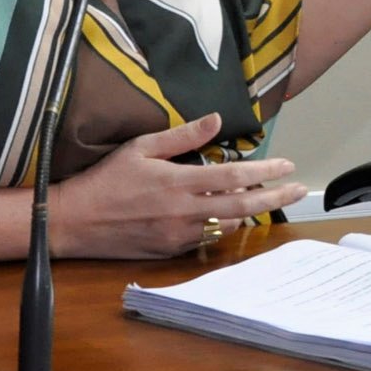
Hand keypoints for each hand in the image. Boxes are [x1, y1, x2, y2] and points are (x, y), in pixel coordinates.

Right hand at [48, 113, 305, 259]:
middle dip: (275, 197)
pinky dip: (221, 225)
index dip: (266, 172)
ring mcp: (179, 234)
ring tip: (262, 200)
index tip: (287, 165)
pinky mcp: (171, 250)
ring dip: (248, 213)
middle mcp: (185, 211)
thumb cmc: (105, 179)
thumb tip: (215, 120)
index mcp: (179, 182)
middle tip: (297, 190)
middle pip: (243, 206)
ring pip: (228, 224)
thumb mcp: (140, 148)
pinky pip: (206, 237)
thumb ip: (182, 136)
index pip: (235, 177)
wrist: (73, 221)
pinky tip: (226, 215)